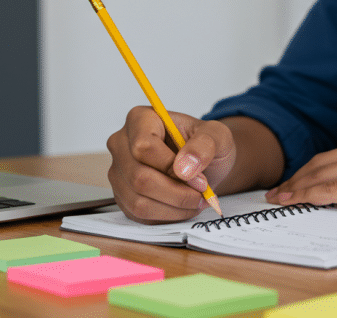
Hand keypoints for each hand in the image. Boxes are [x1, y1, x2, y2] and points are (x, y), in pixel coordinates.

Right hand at [106, 106, 235, 223]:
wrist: (201, 164)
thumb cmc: (205, 145)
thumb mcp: (217, 135)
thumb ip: (205, 145)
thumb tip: (184, 167)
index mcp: (140, 119)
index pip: (143, 147)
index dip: (171, 167)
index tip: (199, 177)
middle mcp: (122, 144)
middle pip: (139, 178)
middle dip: (177, 193)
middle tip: (202, 193)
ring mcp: (119, 171)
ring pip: (138, 201)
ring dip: (173, 207)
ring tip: (196, 200)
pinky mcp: (123, 196)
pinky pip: (139, 215)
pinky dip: (167, 216)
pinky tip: (183, 206)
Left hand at [265, 136, 336, 218]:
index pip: (335, 157)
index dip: (311, 170)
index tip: (296, 181)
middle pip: (322, 163)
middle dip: (297, 178)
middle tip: (279, 191)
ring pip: (322, 175)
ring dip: (298, 187)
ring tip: (280, 198)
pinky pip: (334, 189)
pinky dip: (312, 195)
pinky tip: (299, 201)